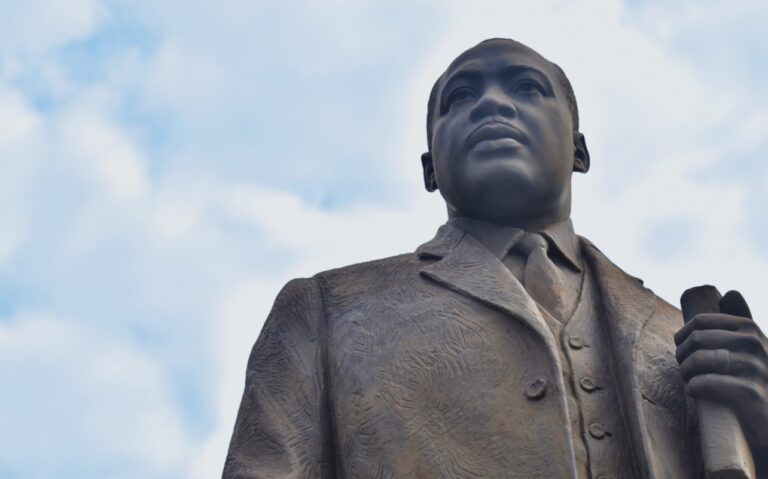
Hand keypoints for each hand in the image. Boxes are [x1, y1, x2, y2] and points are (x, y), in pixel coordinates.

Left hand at [675, 290, 767, 453]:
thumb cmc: (756, 378)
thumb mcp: (752, 345)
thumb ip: (742, 319)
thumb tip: (731, 292)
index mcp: (749, 328)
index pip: (699, 321)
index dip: (683, 335)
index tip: (682, 349)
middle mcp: (754, 344)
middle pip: (695, 340)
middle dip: (682, 355)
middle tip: (685, 368)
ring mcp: (754, 368)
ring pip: (697, 360)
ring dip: (686, 372)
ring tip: (689, 379)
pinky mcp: (750, 393)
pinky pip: (704, 383)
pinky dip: (694, 387)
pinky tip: (696, 391)